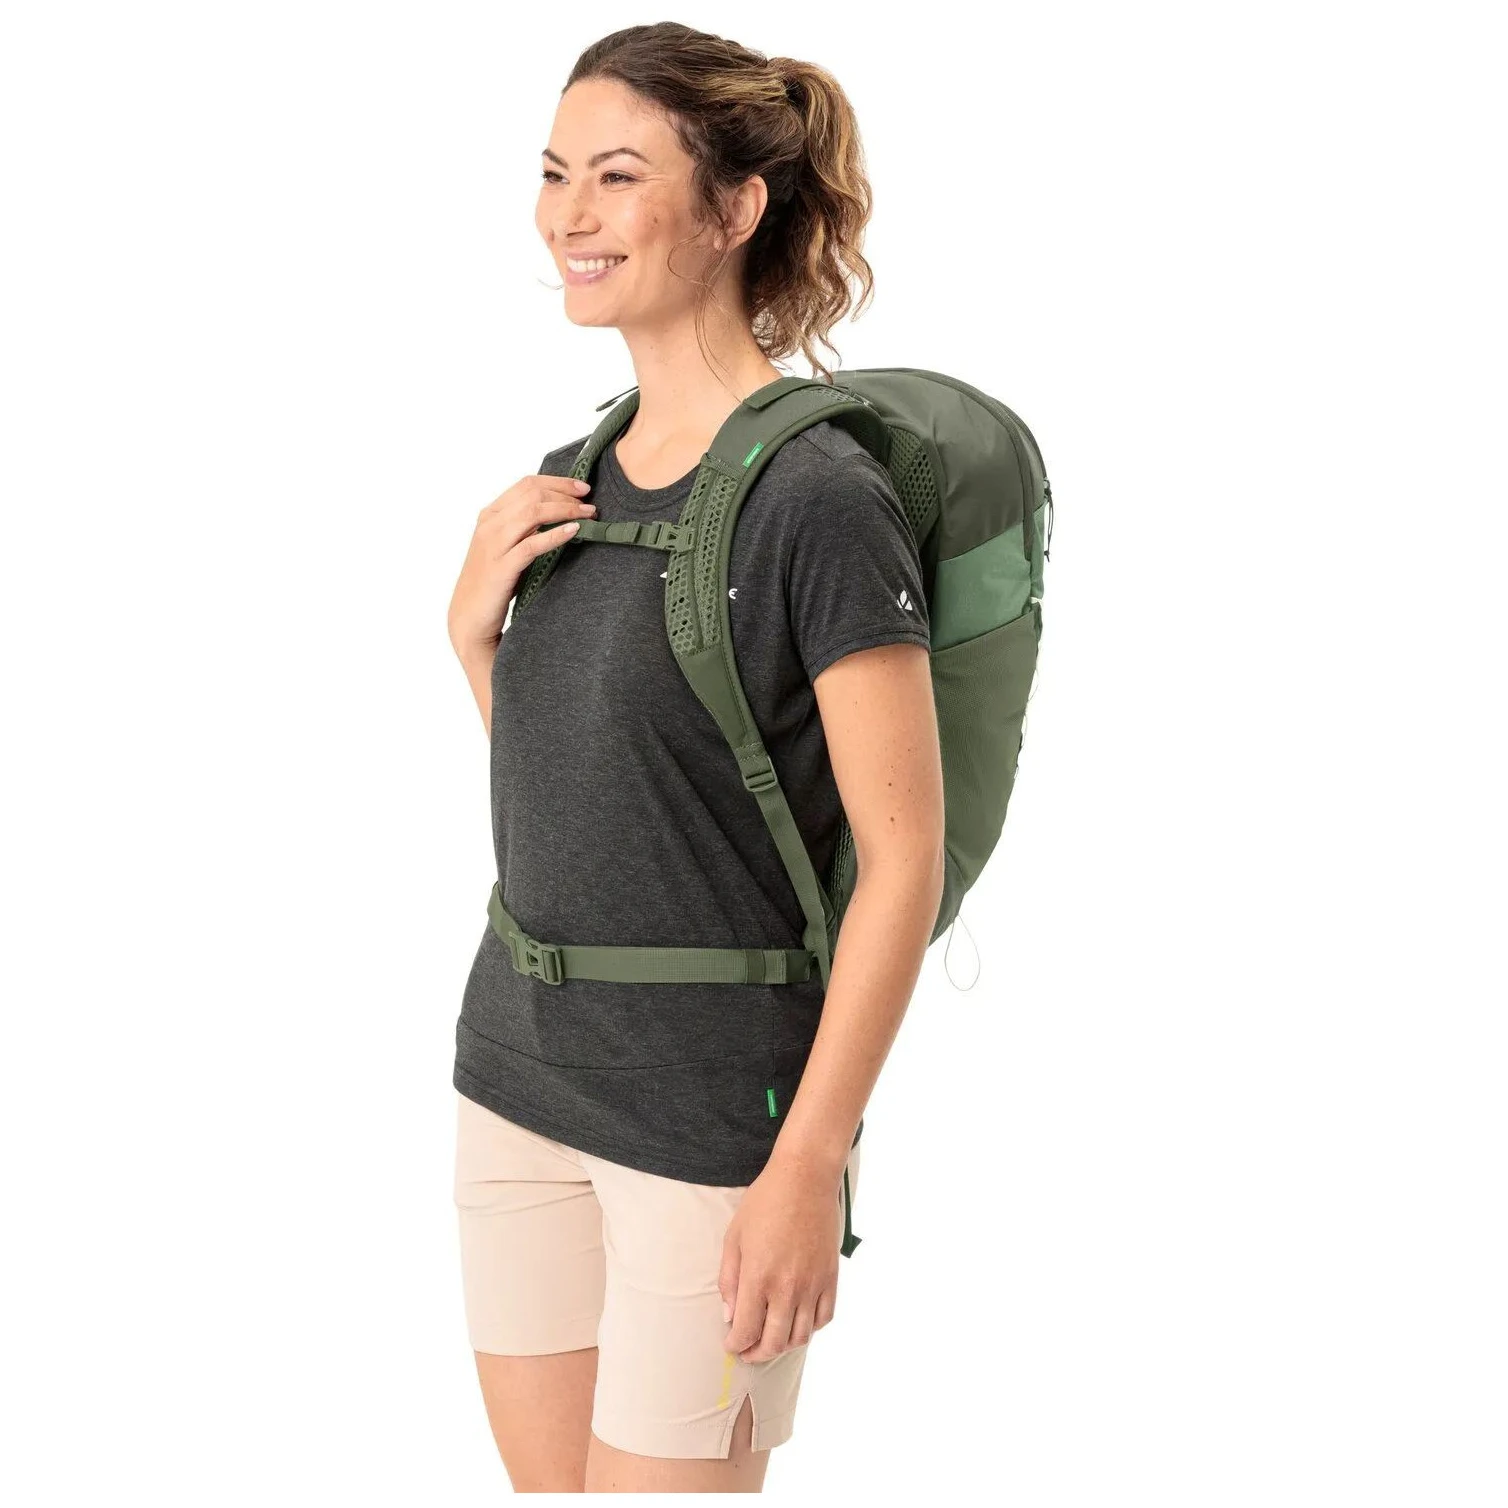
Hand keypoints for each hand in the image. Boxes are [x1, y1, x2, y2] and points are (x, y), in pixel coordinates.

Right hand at [447, 473, 596, 659]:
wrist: (469, 617)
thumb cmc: (493, 583)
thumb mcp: (506, 547)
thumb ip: (524, 529)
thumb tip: (560, 515)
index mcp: (490, 515)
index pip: (526, 484)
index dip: (558, 482)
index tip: (582, 488)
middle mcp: (490, 525)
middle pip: (533, 494)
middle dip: (566, 495)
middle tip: (590, 503)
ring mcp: (494, 545)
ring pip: (533, 513)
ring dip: (566, 510)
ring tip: (588, 516)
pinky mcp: (501, 567)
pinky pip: (532, 544)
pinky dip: (555, 535)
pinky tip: (574, 531)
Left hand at [719, 1157, 841, 1362]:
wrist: (805, 1179)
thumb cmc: (764, 1203)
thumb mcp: (734, 1237)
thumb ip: (729, 1280)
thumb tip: (730, 1315)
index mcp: (759, 1277)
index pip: (746, 1331)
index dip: (736, 1344)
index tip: (731, 1344)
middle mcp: (788, 1287)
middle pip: (774, 1342)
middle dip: (757, 1354)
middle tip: (748, 1351)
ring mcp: (813, 1284)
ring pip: (801, 1336)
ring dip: (783, 1345)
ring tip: (771, 1339)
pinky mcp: (831, 1277)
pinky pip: (824, 1318)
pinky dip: (810, 1329)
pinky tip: (797, 1321)